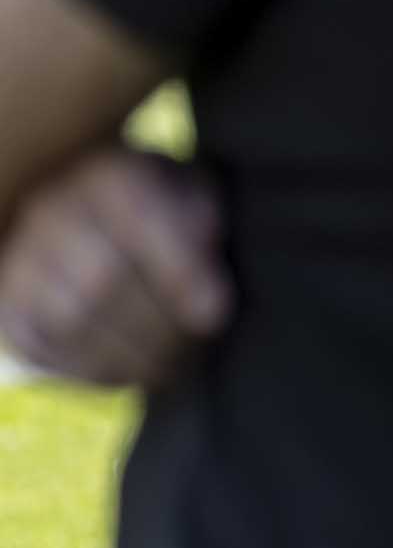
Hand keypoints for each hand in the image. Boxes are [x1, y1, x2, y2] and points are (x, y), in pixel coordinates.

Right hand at [0, 147, 225, 390]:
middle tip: (200, 351)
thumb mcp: (196, 196)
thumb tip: (206, 304)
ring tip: (172, 368)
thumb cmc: (163, 202)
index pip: (139, 218)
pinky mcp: (5, 302)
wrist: (90, 206)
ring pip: (67, 322)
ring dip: (128, 357)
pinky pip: (38, 347)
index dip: (178, 273)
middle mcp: (51, 211)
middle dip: (159, 328)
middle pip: (100, 282)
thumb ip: (202, 231)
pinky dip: (88, 371)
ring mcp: (19, 257)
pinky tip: (128, 372)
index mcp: (109, 174)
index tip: (216, 315)